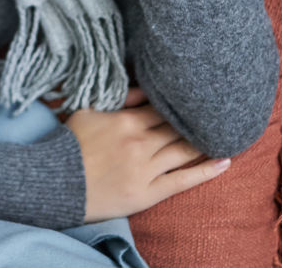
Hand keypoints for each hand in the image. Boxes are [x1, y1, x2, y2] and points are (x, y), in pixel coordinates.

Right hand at [66, 84, 231, 223]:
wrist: (57, 182)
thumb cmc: (69, 144)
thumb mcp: (88, 111)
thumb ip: (117, 99)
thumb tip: (142, 88)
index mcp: (126, 121)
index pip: (162, 108)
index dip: (179, 104)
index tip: (194, 98)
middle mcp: (141, 143)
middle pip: (177, 128)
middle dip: (195, 120)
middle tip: (215, 114)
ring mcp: (146, 169)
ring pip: (184, 151)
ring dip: (204, 142)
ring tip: (224, 133)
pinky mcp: (149, 192)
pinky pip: (183, 180)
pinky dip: (206, 171)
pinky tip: (223, 162)